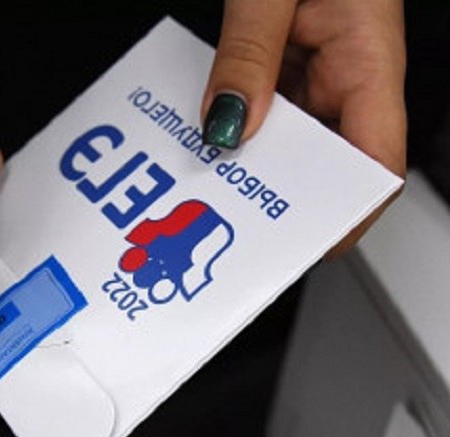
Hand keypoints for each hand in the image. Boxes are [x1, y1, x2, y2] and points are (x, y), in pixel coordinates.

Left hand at [201, 0, 405, 257]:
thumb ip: (247, 55)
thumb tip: (228, 126)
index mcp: (370, 57)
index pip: (375, 163)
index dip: (343, 212)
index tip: (301, 239)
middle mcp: (350, 68)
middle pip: (325, 158)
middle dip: (279, 189)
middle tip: (230, 208)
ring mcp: (318, 64)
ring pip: (291, 133)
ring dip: (251, 154)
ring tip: (207, 170)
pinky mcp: (289, 54)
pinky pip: (267, 100)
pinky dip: (237, 117)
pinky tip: (206, 123)